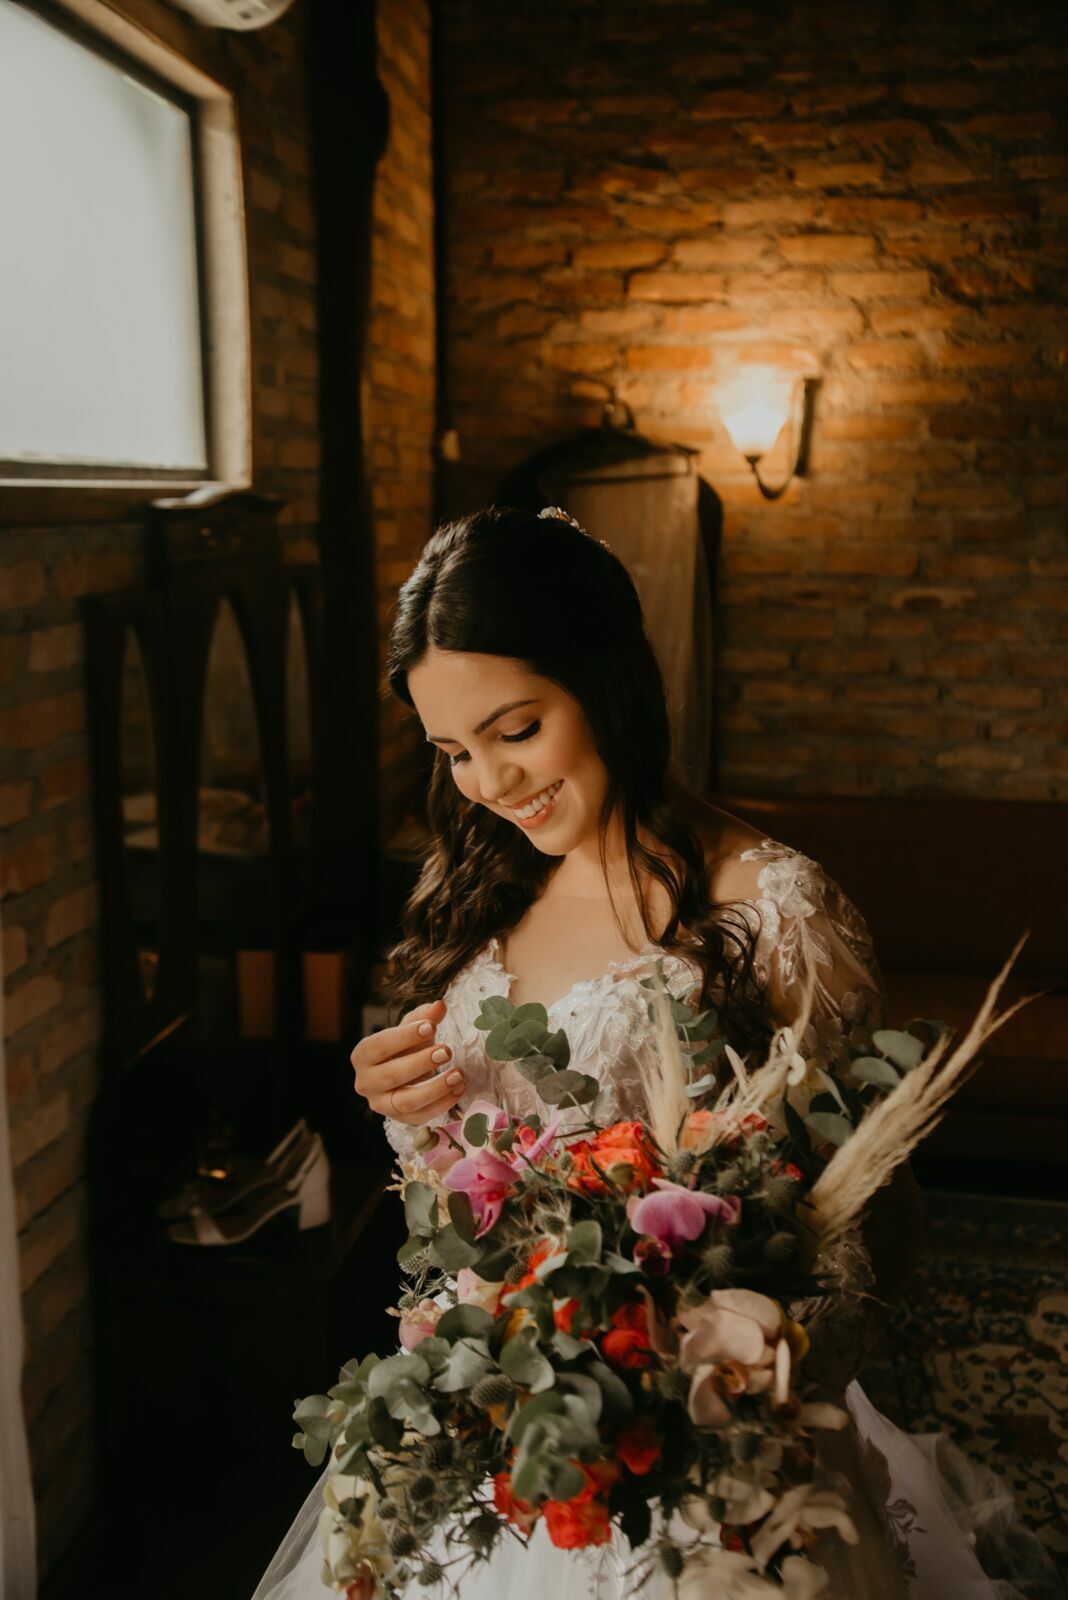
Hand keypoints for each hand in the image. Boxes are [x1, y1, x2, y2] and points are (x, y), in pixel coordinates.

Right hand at [351, 999, 464, 1125]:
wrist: (403, 1075)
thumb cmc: (405, 1048)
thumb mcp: (411, 1030)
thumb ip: (424, 1018)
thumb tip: (440, 1005)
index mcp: (363, 1055)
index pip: (379, 1046)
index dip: (405, 1036)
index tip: (431, 1027)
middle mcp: (365, 1082)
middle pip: (391, 1075)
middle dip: (421, 1063)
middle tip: (446, 1051)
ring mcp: (381, 1104)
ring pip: (405, 1102)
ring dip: (434, 1089)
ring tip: (458, 1074)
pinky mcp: (399, 1119)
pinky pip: (420, 1116)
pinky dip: (442, 1104)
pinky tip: (460, 1088)